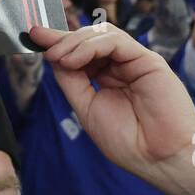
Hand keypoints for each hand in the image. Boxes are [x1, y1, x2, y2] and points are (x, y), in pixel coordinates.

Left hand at [28, 24, 194, 194]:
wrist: (160, 158)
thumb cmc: (128, 142)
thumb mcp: (87, 108)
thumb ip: (72, 81)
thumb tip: (53, 57)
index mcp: (108, 79)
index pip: (81, 53)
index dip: (58, 43)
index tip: (33, 36)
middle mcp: (121, 67)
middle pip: (89, 39)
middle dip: (62, 39)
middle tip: (41, 42)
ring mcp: (134, 62)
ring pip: (102, 35)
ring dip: (74, 42)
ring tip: (56, 56)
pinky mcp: (148, 60)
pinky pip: (117, 42)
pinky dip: (92, 46)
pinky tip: (75, 59)